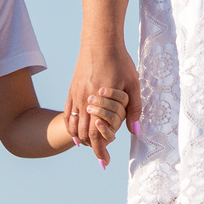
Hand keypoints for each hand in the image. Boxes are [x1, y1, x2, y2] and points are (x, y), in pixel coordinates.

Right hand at [68, 41, 141, 166]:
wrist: (100, 41)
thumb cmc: (120, 61)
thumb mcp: (133, 84)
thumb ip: (134, 109)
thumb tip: (135, 131)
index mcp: (100, 102)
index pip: (96, 135)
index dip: (100, 151)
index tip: (105, 162)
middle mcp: (84, 101)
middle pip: (83, 134)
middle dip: (91, 147)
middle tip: (100, 157)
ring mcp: (75, 95)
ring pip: (74, 125)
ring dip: (80, 138)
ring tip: (89, 145)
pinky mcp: (71, 89)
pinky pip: (67, 113)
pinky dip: (70, 126)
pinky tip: (75, 132)